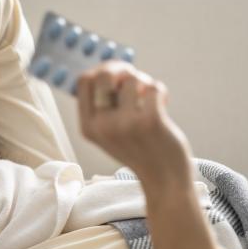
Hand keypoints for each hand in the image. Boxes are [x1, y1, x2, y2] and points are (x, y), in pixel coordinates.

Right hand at [76, 61, 193, 190]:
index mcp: (88, 127)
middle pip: (104, 74)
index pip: (83, 81)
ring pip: (133, 78)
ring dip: (145, 84)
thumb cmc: (140, 150)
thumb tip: (110, 67)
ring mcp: (125, 124)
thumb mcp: (110, 132)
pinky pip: (154, 87)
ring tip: (150, 101)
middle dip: (122, 69)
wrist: (164, 181)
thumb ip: (104, 105)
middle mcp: (102, 126)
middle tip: (135, 80)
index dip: (101, 70)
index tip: (115, 75)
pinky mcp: (150, 121)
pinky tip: (162, 106)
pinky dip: (161, 92)